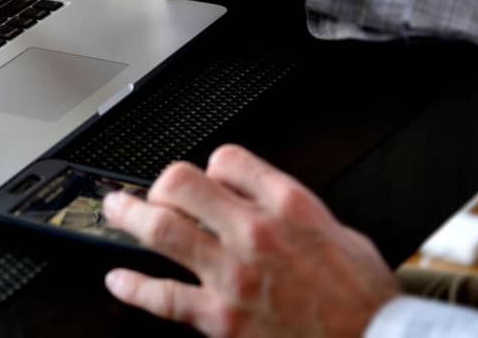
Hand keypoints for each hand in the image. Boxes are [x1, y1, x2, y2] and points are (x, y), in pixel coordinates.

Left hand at [102, 145, 399, 336]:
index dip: (211, 166)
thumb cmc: (362, 298)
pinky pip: (162, 296)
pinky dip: (133, 286)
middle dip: (160, 185)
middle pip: (182, 183)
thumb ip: (291, 209)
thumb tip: (258, 195)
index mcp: (288, 205)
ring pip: (161, 230)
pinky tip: (118, 280)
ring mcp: (233, 275)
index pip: (227, 159)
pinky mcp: (220, 318)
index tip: (207, 177)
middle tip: (151, 193)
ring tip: (115, 211)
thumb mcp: (338, 232)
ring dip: (128, 217)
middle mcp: (254, 231)